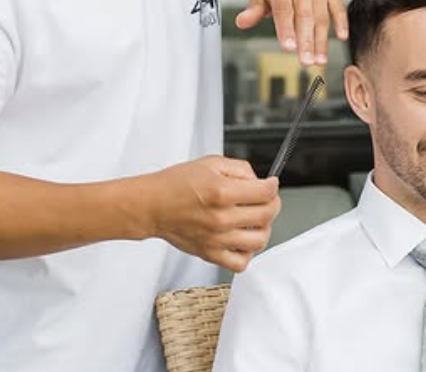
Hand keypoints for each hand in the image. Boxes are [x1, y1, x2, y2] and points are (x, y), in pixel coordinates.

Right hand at [146, 156, 279, 272]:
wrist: (152, 205)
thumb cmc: (176, 184)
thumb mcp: (211, 163)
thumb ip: (240, 169)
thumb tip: (259, 181)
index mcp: (222, 192)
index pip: (265, 192)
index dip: (273, 185)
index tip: (271, 184)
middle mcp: (221, 218)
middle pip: (266, 215)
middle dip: (273, 203)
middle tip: (267, 198)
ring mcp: (217, 239)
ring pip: (259, 240)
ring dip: (264, 228)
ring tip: (256, 219)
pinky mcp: (210, 254)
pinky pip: (241, 263)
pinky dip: (248, 252)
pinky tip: (243, 239)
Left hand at [235, 0, 347, 65]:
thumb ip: (254, 9)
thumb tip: (241, 22)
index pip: (283, 10)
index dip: (286, 29)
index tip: (288, 47)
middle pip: (304, 16)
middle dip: (306, 41)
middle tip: (305, 61)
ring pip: (321, 17)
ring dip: (321, 40)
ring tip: (319, 60)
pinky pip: (339, 8)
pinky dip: (342, 23)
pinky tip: (341, 37)